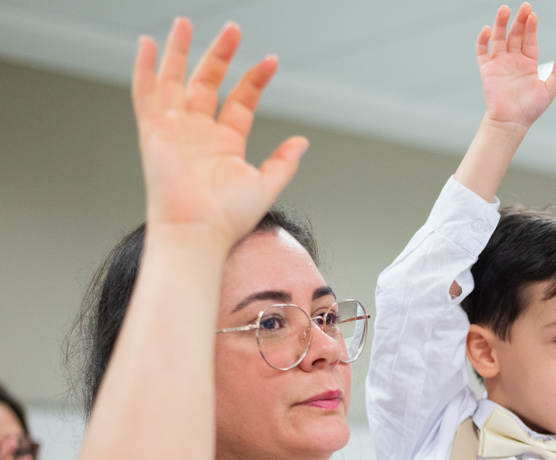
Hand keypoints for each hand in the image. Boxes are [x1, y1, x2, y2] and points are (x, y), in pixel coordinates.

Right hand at [134, 18, 306, 250]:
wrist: (198, 232)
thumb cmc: (227, 219)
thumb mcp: (266, 185)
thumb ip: (283, 162)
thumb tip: (302, 142)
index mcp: (225, 143)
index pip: (240, 100)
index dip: (255, 79)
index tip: (270, 61)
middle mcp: (198, 133)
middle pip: (207, 82)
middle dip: (219, 54)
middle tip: (233, 28)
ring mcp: (175, 129)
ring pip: (174, 80)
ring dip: (179, 51)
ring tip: (185, 23)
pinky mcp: (153, 131)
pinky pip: (145, 93)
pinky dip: (145, 69)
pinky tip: (149, 44)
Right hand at [477, 3, 555, 131]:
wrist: (511, 123)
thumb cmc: (530, 110)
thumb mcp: (549, 91)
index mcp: (528, 63)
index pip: (529, 40)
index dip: (531, 27)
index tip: (533, 15)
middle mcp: (513, 60)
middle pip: (515, 35)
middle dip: (519, 20)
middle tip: (524, 6)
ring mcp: (499, 63)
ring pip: (499, 38)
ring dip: (500, 24)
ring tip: (504, 9)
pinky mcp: (486, 69)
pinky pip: (482, 51)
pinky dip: (483, 40)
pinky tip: (487, 29)